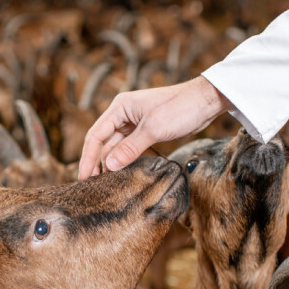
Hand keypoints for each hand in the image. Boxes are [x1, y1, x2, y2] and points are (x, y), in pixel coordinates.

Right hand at [78, 76, 229, 179]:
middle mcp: (123, 114)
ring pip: (115, 147)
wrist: (205, 102)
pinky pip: (128, 148)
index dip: (88, 157)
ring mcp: (133, 123)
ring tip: (105, 184)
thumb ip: (130, 148)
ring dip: (111, 163)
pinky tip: (121, 174)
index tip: (83, 177)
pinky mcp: (144, 132)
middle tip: (91, 186)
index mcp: (120, 107)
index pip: (96, 135)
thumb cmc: (180, 108)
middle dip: (97, 163)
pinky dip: (124, 160)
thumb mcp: (153, 129)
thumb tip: (110, 166)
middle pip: (103, 142)